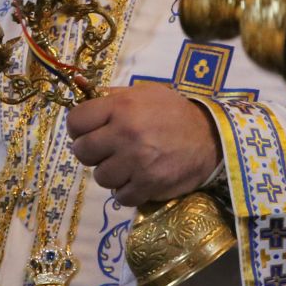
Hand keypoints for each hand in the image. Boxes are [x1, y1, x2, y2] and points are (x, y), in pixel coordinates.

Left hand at [66, 83, 221, 206]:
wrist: (210, 138)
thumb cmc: (173, 112)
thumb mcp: (143, 93)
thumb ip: (112, 95)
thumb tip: (81, 88)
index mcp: (120, 107)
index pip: (75, 121)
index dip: (79, 128)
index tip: (89, 131)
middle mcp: (125, 134)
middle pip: (82, 151)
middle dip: (91, 151)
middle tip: (107, 150)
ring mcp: (136, 162)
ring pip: (99, 177)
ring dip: (110, 173)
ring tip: (126, 164)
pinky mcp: (148, 185)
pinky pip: (119, 196)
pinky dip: (126, 191)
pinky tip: (137, 179)